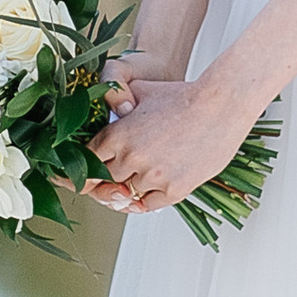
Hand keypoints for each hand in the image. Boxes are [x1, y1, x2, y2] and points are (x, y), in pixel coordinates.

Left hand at [87, 73, 251, 215]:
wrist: (221, 104)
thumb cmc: (184, 95)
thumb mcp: (141, 91)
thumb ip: (118, 104)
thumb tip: (108, 113)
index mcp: (118, 134)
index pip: (86, 160)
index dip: (80, 169)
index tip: (75, 175)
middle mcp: (131, 157)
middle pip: (103, 181)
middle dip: (103, 182)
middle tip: (107, 181)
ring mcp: (153, 176)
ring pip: (127, 194)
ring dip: (128, 188)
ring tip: (136, 180)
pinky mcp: (174, 189)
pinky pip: (149, 205)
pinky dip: (145, 200)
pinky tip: (148, 191)